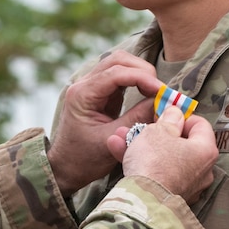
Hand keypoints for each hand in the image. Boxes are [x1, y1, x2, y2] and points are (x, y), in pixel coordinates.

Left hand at [47, 51, 160, 192]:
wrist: (66, 168)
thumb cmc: (84, 159)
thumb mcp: (112, 139)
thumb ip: (137, 118)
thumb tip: (162, 101)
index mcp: (82, 95)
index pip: (116, 73)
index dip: (142, 78)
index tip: (162, 91)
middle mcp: (84, 85)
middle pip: (118, 60)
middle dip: (143, 71)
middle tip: (161, 90)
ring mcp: (91, 86)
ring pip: (120, 64)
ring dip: (140, 73)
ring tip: (156, 92)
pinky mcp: (100, 93)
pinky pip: (120, 77)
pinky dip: (136, 81)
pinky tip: (148, 93)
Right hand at [116, 106, 217, 203]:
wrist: (142, 201)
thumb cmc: (154, 163)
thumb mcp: (158, 131)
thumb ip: (168, 119)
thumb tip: (175, 114)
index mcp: (205, 150)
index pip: (200, 125)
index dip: (181, 117)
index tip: (165, 115)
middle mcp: (202, 170)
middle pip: (179, 144)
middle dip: (155, 133)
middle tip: (141, 127)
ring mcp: (188, 186)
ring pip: (164, 159)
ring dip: (143, 147)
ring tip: (122, 139)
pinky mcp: (172, 197)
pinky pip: (158, 175)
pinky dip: (144, 165)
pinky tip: (122, 154)